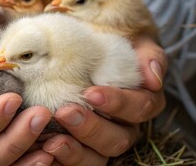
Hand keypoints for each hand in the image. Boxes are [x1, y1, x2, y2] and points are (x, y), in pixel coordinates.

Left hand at [42, 35, 166, 164]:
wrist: (82, 48)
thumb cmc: (110, 43)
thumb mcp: (133, 42)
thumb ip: (147, 54)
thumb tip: (153, 77)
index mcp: (142, 101)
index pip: (140, 108)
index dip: (119, 104)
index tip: (92, 93)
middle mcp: (124, 126)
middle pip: (118, 139)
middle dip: (91, 128)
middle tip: (65, 112)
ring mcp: (101, 139)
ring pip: (97, 158)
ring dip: (75, 152)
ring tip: (52, 141)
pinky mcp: (79, 147)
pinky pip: (74, 161)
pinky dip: (59, 159)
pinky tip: (42, 150)